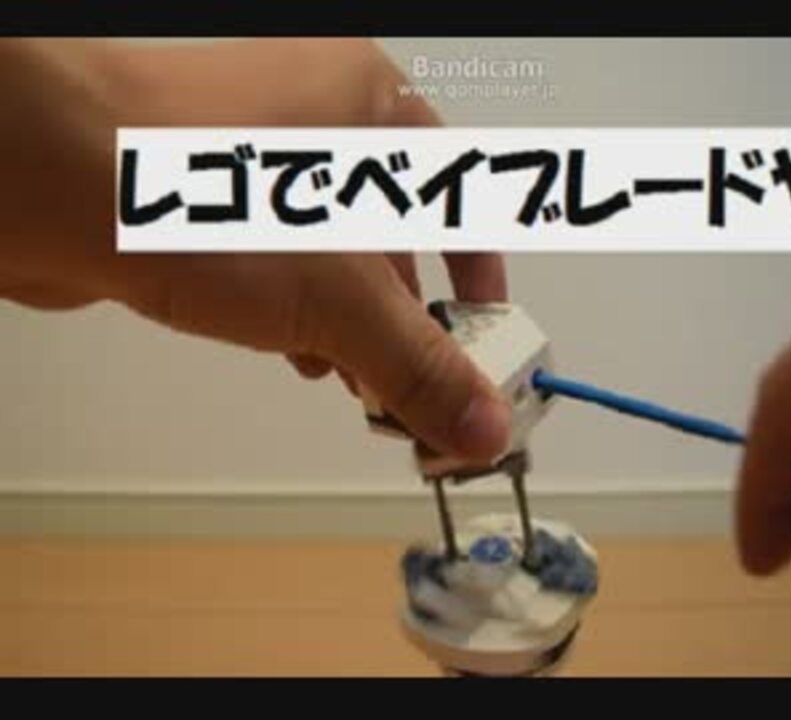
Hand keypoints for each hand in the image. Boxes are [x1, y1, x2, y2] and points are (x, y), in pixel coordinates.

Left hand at [0, 38, 511, 463]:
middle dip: (408, 317)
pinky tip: (295, 351)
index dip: (480, 272)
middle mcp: (316, 113)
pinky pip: (279, 254)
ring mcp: (255, 148)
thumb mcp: (339, 299)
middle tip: (420, 382)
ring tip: (355, 380)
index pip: (459, 190)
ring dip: (352, 322)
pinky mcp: (204, 189)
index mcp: (371, 101)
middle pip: (395, 230)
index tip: (486, 335)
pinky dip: (298, 306)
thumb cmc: (188, 192)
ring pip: (333, 247)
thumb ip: (419, 365)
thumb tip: (479, 422)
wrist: (39, 179)